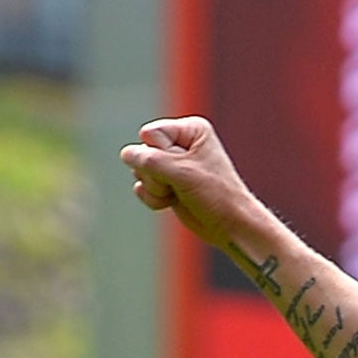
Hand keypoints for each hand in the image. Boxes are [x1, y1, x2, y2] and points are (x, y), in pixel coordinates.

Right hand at [119, 115, 258, 248]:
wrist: (230, 227)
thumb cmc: (215, 195)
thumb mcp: (182, 172)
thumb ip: (148, 160)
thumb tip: (126, 155)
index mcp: (190, 130)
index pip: (150, 134)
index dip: (161, 155)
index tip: (187, 168)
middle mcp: (180, 143)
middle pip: (142, 152)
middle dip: (157, 174)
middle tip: (184, 184)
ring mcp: (171, 164)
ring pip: (139, 170)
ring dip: (156, 188)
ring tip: (180, 193)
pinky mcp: (166, 183)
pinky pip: (141, 187)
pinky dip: (154, 198)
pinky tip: (173, 201)